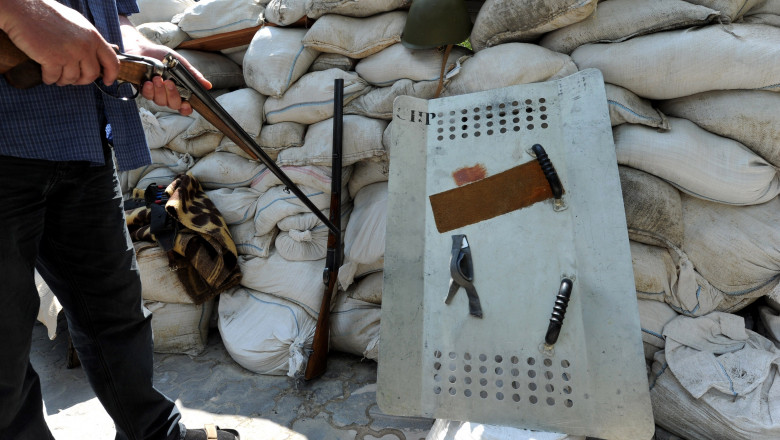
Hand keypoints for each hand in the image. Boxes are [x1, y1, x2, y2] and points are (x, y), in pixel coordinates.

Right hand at [0, 0, 119, 85]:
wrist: (23, 8)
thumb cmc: (47, 14)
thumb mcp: (77, 25)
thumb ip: (88, 41)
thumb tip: (95, 58)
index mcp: (93, 37)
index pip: (112, 62)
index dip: (111, 75)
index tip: (107, 81)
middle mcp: (84, 46)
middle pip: (91, 75)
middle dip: (82, 80)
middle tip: (73, 79)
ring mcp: (69, 53)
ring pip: (72, 79)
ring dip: (64, 80)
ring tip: (57, 75)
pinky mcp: (52, 59)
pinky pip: (54, 78)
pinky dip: (49, 79)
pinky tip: (46, 75)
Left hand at [120, 17, 211, 115]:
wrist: (142, 48)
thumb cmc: (162, 56)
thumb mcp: (180, 64)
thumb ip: (193, 76)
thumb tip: (208, 85)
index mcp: (179, 89)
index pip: (184, 106)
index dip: (186, 108)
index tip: (186, 104)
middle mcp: (167, 94)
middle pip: (173, 105)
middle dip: (172, 95)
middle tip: (170, 83)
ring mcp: (156, 93)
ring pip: (160, 102)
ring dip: (160, 91)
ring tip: (158, 78)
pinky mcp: (144, 90)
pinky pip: (148, 96)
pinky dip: (149, 90)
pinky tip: (149, 82)